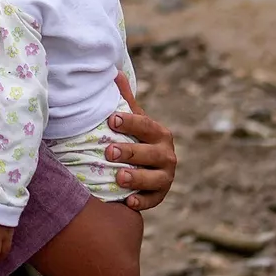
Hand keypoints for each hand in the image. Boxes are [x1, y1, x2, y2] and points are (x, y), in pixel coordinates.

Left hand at [105, 95, 175, 211]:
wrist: (144, 167)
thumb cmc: (135, 139)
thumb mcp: (132, 121)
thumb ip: (125, 101)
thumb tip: (114, 73)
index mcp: (159, 133)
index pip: (145, 125)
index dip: (129, 122)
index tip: (111, 120)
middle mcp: (166, 154)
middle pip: (150, 153)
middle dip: (130, 152)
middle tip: (109, 152)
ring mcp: (166, 176)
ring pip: (155, 179)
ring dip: (137, 178)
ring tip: (119, 176)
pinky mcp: (161, 195)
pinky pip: (154, 200)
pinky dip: (143, 202)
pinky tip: (128, 202)